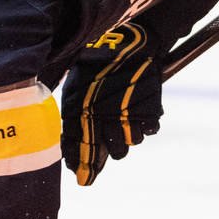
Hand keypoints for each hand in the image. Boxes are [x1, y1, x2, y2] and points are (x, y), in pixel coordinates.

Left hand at [59, 22, 162, 186]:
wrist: (128, 42)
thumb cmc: (95, 61)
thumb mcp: (75, 84)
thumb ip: (72, 113)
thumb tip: (67, 141)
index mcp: (82, 113)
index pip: (80, 149)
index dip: (82, 164)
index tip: (82, 177)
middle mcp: (105, 120)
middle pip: (112, 154)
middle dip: (108, 153)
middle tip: (107, 144)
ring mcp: (130, 116)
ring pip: (131, 144)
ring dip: (127, 136)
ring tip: (124, 121)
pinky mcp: (150, 111)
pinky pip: (149, 130)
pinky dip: (145, 125)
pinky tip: (139, 113)